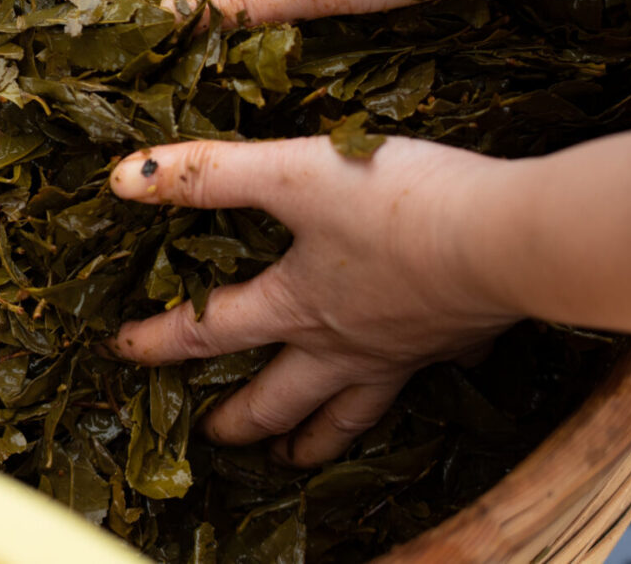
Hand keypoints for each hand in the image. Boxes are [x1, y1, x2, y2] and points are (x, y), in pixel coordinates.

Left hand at [106, 134, 522, 466]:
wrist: (509, 238)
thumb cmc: (396, 204)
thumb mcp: (290, 173)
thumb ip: (209, 174)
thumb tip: (124, 178)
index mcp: (293, 305)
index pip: (205, 331)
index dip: (156, 341)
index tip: (121, 353)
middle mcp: (341, 344)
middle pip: (279, 397)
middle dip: (242, 420)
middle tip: (216, 438)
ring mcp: (400, 351)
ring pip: (348, 412)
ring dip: (317, 438)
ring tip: (298, 458)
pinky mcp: (455, 339)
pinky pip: (427, 377)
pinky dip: (416, 385)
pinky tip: (427, 374)